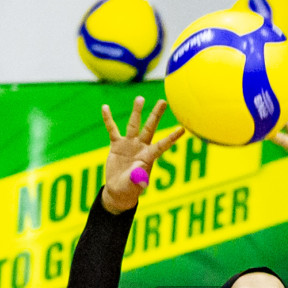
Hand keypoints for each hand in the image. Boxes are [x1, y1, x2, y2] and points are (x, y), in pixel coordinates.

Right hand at [100, 97, 184, 213]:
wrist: (119, 189)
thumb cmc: (130, 189)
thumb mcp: (133, 186)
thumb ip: (137, 180)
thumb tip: (141, 178)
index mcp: (148, 157)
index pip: (162, 145)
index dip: (171, 138)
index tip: (182, 129)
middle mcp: (141, 147)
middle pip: (150, 128)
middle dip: (156, 115)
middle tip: (163, 101)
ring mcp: (129, 144)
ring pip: (133, 125)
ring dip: (136, 112)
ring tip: (140, 98)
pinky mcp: (117, 144)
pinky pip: (112, 129)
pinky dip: (108, 119)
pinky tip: (105, 107)